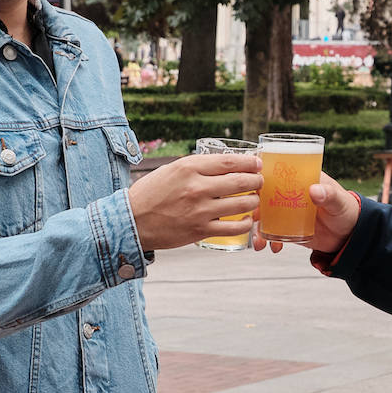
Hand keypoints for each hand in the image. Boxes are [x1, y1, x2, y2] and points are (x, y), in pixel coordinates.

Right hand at [127, 154, 261, 249]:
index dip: (250, 163)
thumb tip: (226, 165)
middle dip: (257, 181)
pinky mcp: (201, 230)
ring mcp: (200, 211)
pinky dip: (246, 223)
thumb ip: (198, 167)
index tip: (257, 164)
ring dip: (254, 201)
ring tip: (253, 200)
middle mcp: (197, 188)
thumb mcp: (172, 170)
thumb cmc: (151, 193)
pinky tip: (246, 220)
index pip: (230, 162)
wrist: (131, 221)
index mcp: (189, 168)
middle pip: (241, 182)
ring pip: (243, 204)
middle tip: (259, 181)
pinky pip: (234, 227)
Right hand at [252, 171, 359, 253]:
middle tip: (252, 220)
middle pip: (264, 195)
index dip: (260, 177)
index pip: (276, 171)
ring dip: (257, 228)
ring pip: (264, 215)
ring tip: (259, 243)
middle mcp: (290, 192)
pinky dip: (268, 239)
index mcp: (301, 178)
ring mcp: (287, 210)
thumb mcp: (339, 202)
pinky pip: (272, 231)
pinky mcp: (287, 226)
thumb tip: (314, 190)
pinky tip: (272, 248)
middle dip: (253, 207)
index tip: (250, 187)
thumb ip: (328, 195)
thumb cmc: (347, 210)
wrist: (350, 235)